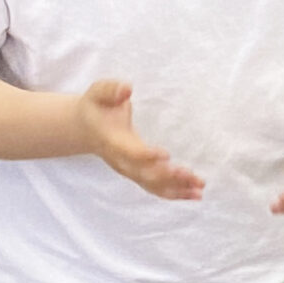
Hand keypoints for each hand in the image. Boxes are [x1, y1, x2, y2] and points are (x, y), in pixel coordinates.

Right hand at [76, 81, 203, 200]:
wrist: (84, 127)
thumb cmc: (96, 106)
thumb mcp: (99, 92)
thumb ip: (111, 89)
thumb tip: (127, 88)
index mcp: (112, 141)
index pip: (129, 152)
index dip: (146, 155)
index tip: (167, 154)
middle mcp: (121, 160)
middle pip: (144, 174)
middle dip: (167, 176)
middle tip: (189, 173)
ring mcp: (129, 170)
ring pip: (153, 185)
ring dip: (177, 189)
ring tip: (200, 188)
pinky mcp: (138, 175)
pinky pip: (156, 189)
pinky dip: (176, 193)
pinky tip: (196, 194)